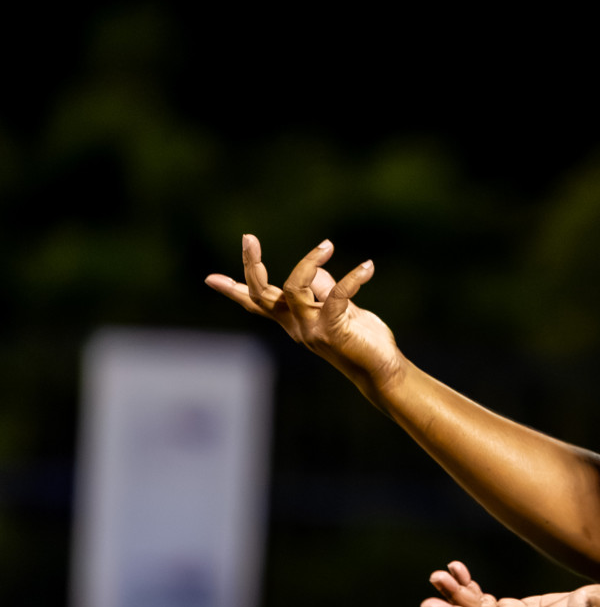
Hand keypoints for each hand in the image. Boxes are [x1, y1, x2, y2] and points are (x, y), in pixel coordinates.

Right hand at [204, 234, 405, 398]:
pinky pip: (335, 295)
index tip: (209, 278)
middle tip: (247, 238)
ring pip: (292, 289)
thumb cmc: (362, 338)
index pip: (257, 304)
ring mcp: (311, 330)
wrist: (382, 368)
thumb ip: (322, 289)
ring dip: (308, 262)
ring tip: (327, 245)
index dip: (234, 290)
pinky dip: (352, 278)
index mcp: (293, 320)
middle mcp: (296, 326)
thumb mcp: (339, 308)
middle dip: (251, 265)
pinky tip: (367, 267)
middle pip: (262, 295)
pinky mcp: (332, 331)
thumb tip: (313, 270)